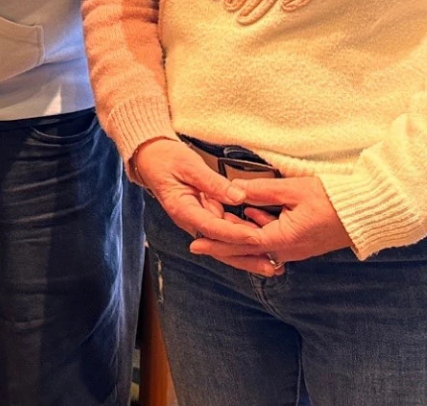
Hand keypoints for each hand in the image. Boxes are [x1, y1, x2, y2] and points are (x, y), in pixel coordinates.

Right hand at [130, 138, 262, 253]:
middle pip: (219, 246)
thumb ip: (214, 183)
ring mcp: (197, 221)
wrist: (152, 159)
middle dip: (246, 257)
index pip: (212, 228)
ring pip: (223, 244)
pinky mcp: (205, 218)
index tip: (257, 237)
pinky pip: (225, 233)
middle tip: (272, 267)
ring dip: (247, 254)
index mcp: (182, 209)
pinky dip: (242, 240)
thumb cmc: (168, 159)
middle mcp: (190, 221)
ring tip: (274, 264)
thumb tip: (239, 197)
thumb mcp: (190, 166)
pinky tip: (262, 245)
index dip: (235, 234)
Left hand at [189, 175, 353, 275]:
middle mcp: (287, 250)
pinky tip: (249, 215)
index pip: (241, 243)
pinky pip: (272, 242)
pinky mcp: (301, 244)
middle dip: (222, 244)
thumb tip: (234, 190)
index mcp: (284, 239)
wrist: (367, 212)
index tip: (195, 243)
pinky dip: (257, 231)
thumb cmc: (333, 199)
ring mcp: (296, 250)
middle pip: (247, 251)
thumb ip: (260, 191)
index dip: (217, 242)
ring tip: (218, 222)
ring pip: (258, 248)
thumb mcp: (292, 190)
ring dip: (238, 236)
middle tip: (197, 240)